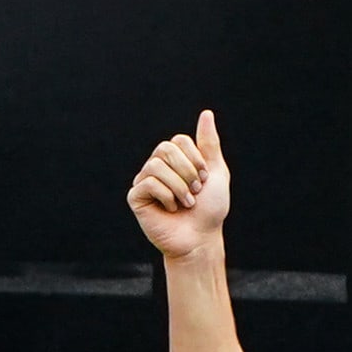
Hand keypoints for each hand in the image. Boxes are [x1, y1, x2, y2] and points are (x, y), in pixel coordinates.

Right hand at [128, 110, 227, 261]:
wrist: (201, 239)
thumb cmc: (210, 209)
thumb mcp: (216, 172)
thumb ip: (209, 143)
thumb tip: (206, 113)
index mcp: (174, 159)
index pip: (179, 140)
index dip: (195, 158)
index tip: (204, 179)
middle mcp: (157, 167)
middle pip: (166, 148)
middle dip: (187, 171)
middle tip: (195, 191)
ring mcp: (145, 181)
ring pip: (156, 165)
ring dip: (179, 187)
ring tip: (185, 203)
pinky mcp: (136, 197)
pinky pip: (148, 183)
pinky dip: (166, 196)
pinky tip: (171, 210)